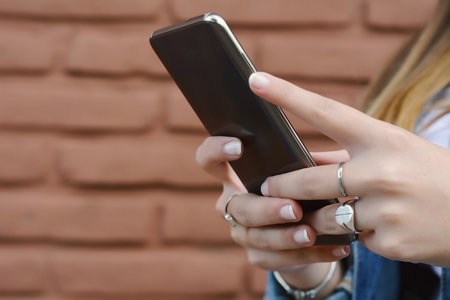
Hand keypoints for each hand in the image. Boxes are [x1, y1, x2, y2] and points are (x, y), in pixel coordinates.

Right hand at [196, 136, 349, 294]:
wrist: (305, 229)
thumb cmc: (300, 188)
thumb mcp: (299, 171)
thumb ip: (303, 163)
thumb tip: (318, 160)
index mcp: (235, 177)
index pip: (208, 160)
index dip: (215, 151)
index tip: (239, 147)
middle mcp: (232, 205)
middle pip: (238, 207)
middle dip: (266, 209)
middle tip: (294, 208)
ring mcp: (241, 233)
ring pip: (257, 238)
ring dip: (286, 237)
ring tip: (312, 233)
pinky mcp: (258, 256)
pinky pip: (280, 260)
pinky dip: (310, 254)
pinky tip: (336, 249)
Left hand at [250, 72, 449, 266]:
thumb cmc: (431, 175)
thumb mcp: (395, 151)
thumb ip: (347, 154)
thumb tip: (305, 158)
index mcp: (383, 139)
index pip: (326, 112)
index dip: (287, 95)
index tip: (257, 81)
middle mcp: (382, 172)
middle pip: (308, 181)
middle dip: (282, 186)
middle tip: (268, 186)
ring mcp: (386, 209)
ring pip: (326, 218)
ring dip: (323, 217)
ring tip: (342, 210)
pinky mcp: (391, 242)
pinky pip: (354, 239)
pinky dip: (359, 234)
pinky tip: (383, 227)